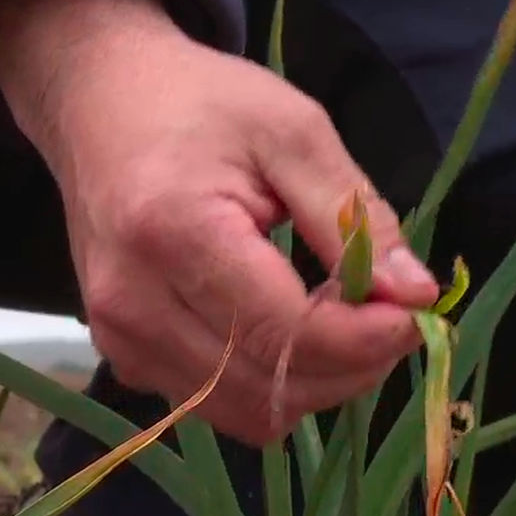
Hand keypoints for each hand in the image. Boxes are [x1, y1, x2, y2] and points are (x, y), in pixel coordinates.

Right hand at [0, 0, 438, 444]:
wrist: (99, 102)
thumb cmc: (201, 104)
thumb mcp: (294, 131)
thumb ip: (354, 216)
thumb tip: (417, 295)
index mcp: (173, 232)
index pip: (285, 332)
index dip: (364, 341)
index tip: (414, 315)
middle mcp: (134, 302)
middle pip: (270, 388)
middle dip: (351, 368)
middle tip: (391, 316)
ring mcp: (121, 339)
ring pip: (248, 414)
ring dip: (317, 383)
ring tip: (346, 322)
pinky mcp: (125, 357)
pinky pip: (219, 405)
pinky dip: (274, 384)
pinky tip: (293, 328)